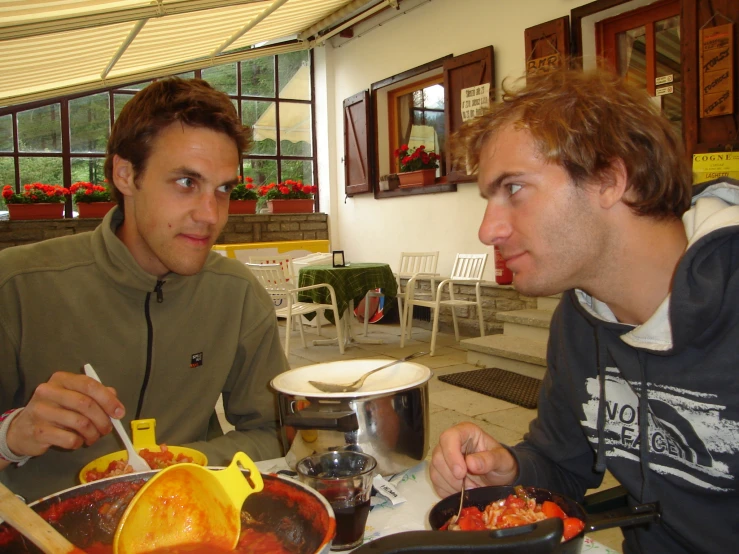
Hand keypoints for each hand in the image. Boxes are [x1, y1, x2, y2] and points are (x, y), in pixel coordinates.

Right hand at [5, 371, 124, 457]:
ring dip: (93, 433)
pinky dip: (79, 442)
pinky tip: (77, 441)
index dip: (108, 399)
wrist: (21, 429)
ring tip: (93, 437)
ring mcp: (41, 411)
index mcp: (61, 379)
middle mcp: (48, 391)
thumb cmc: (54, 411)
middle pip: (86, 404)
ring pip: (80, 423)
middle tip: (107, 429)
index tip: (119, 412)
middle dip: (103, 419)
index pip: (89, 385)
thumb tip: (114, 396)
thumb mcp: (72, 397)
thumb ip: (93, 394)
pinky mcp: (39, 431)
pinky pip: (70, 439)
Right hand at [430, 422, 518, 497]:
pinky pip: (436, 483)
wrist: (499, 477)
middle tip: (472, 486)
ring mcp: (443, 458)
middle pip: (438, 457)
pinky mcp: (440, 473)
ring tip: (470, 490)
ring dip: (452, 486)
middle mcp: (451, 443)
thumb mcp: (503, 460)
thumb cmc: (501, 463)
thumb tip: (471, 463)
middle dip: (453, 476)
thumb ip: (490, 460)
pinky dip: (448, 492)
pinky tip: (462, 493)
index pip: (449, 437)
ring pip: (435, 472)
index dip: (451, 455)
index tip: (461, 473)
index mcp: (465, 432)